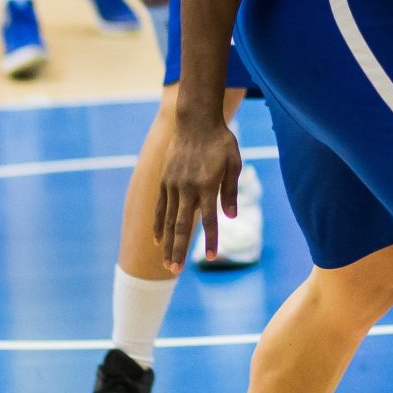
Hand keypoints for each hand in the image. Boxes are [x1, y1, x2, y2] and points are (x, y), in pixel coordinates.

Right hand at [152, 117, 242, 268]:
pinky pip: (161, 208)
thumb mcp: (234, 162)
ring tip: (167, 264)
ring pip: (169, 220)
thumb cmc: (220, 142)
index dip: (211, 240)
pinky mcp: (165, 182)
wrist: (196, 121)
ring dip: (167, 244)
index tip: (212, 257)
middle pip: (182, 225)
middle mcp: (187, 188)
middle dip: (179, 250)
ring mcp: (173, 185)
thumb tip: (230, 216)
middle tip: (175, 271)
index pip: (209, 219)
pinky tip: (158, 241)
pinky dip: (159, 226)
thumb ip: (231, 191)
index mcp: (206, 185)